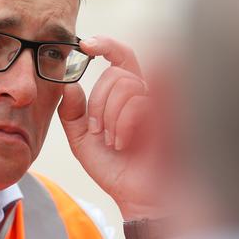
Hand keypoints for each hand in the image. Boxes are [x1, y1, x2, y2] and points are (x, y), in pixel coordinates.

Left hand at [58, 36, 171, 219]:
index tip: (84, 45)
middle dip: (98, 104)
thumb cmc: (114, 167)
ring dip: (109, 116)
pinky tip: (123, 144)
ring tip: (113, 141)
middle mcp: (147, 94)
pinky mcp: (171, 115)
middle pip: (116, 74)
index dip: (106, 43)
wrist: (134, 196)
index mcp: (127, 94)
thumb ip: (72, 113)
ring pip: (125, 85)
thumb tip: (68, 85)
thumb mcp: (82, 139)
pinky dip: (122, 125)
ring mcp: (161, 104)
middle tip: (99, 131)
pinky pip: (138, 104)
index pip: (122, 56)